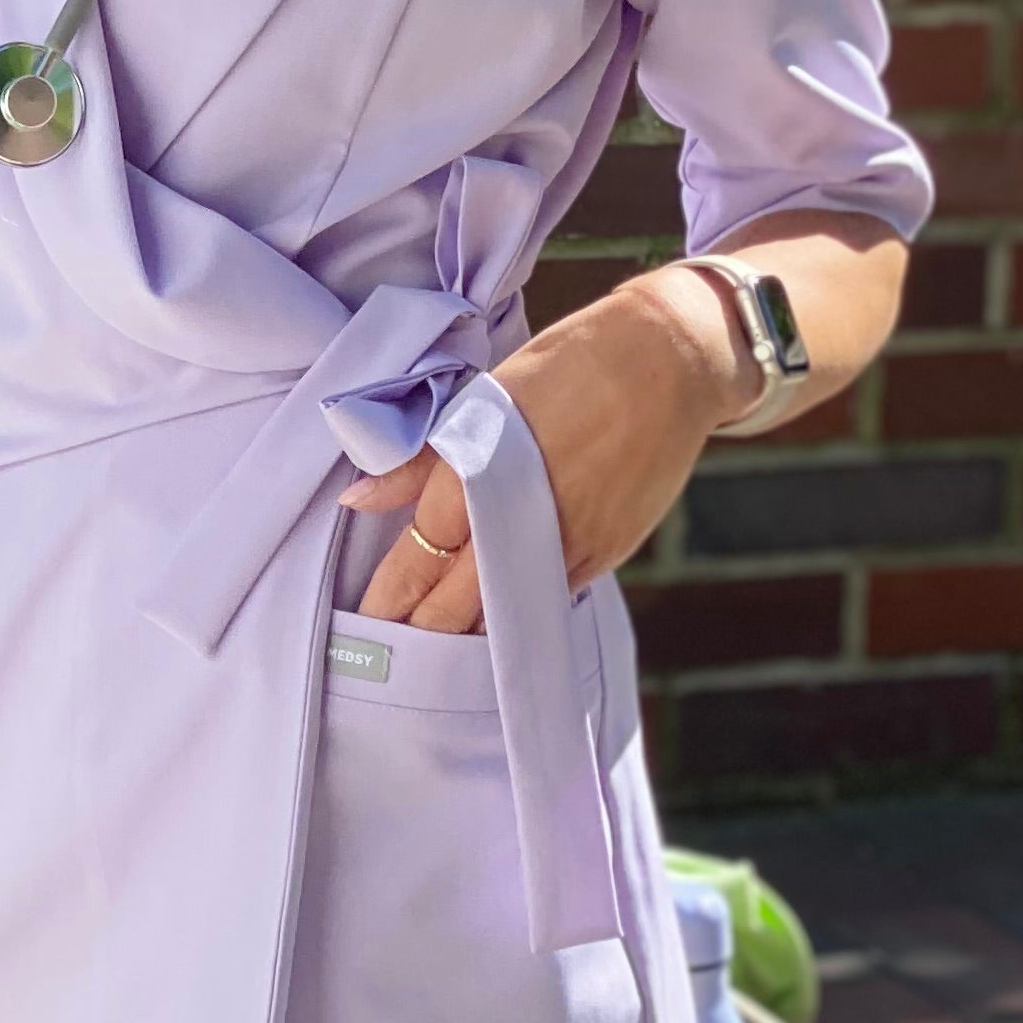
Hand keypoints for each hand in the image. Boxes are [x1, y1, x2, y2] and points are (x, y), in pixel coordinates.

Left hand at [343, 266, 746, 634]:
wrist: (664, 364)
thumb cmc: (563, 369)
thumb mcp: (478, 401)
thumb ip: (417, 460)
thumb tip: (358, 499)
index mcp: (475, 478)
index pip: (418, 560)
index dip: (392, 597)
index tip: (368, 623)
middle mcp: (519, 523)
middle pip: (458, 604)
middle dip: (423, 632)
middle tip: (393, 658)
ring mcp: (567, 544)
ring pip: (506, 610)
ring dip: (472, 631)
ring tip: (436, 650)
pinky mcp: (606, 552)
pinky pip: (550, 594)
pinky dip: (520, 608)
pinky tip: (498, 618)